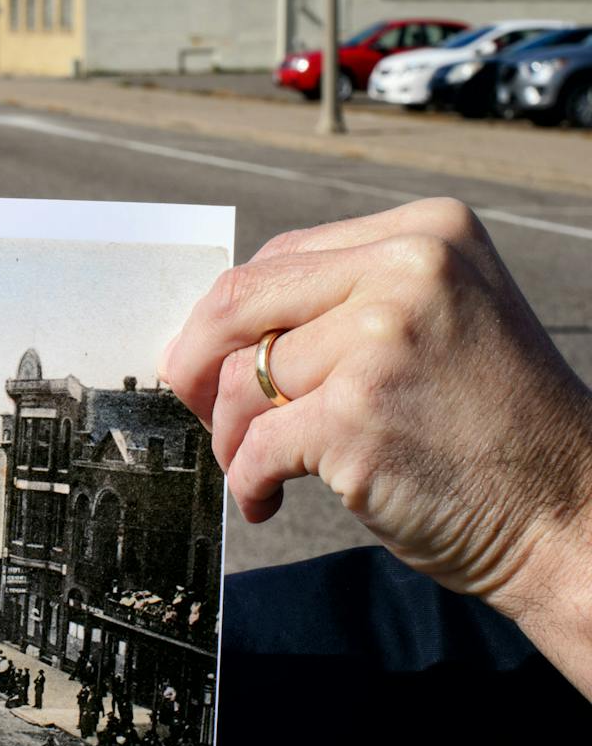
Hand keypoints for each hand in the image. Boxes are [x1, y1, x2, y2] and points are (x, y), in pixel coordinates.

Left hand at [160, 199, 591, 685]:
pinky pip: (256, 444)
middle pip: (240, 303)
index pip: (279, 258)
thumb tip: (213, 326)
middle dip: (198, 363)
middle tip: (192, 406)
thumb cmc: (489, 426)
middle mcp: (407, 270)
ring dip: (231, 434)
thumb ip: (341, 301)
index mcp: (426, 232)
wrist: (572, 513)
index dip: (228, 315)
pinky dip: (247, 479)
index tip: (208, 357)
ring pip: (241, 380)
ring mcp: (383, 339)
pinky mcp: (360, 415)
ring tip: (257, 466)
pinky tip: (266, 498)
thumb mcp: (436, 320)